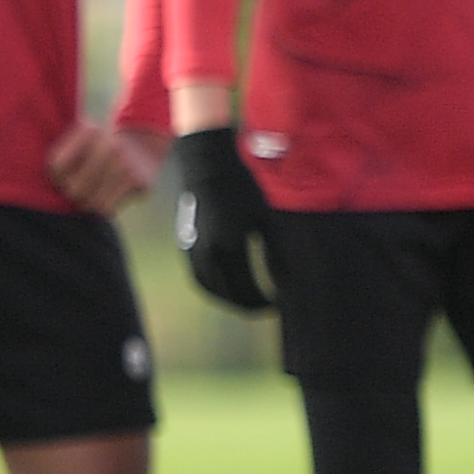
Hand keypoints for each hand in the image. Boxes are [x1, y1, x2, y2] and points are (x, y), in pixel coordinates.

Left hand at [45, 119, 162, 215]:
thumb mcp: (78, 141)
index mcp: (90, 131)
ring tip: (94, 193)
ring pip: (93, 203)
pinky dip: (106, 206)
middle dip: (75, 193)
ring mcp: (126, 164)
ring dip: (90, 202)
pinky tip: (110, 194)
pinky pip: (110, 209)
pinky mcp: (139, 182)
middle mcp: (110, 146)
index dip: (59, 177)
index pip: (58, 168)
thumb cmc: (99, 148)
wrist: (143, 142)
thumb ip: (60, 161)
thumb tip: (52, 187)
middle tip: (81, 190)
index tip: (68, 174)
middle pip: (75, 190)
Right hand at [170, 124, 273, 314]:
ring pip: (209, 289)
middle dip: (246, 305)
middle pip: (228, 295)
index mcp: (231, 247)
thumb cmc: (242, 187)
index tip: (276, 305)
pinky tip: (227, 285)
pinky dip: (213, 288)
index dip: (263, 303)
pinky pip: (199, 277)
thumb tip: (288, 281)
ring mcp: (193, 250)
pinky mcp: (185, 245)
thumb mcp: (266, 219)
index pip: (247, 290)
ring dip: (228, 300)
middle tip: (263, 308)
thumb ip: (276, 252)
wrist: (207, 165)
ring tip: (245, 300)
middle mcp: (208, 253)